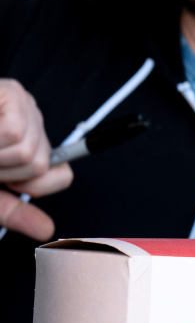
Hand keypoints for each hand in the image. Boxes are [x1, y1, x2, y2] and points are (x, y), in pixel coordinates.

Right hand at [0, 79, 71, 239]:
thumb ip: (10, 209)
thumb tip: (46, 230)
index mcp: (28, 142)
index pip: (60, 175)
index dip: (30, 186)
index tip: (3, 179)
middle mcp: (31, 119)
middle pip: (41, 164)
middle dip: (2, 172)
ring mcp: (22, 102)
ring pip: (28, 151)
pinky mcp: (11, 92)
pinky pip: (14, 133)